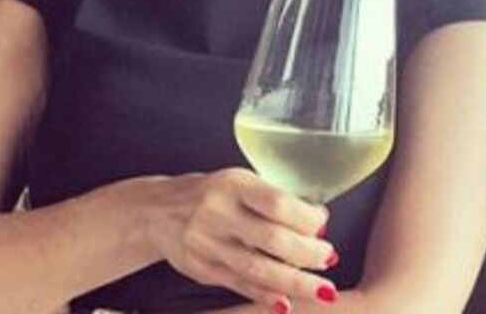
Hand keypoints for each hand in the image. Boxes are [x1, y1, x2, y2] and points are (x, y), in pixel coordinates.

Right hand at [145, 168, 338, 310]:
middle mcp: (217, 212)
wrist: (156, 211)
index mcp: (232, 184)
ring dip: (296, 282)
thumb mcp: (237, 183)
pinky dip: (265, 295)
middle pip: (271, 239)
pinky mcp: (202, 269)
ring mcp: (207, 243)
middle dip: (307, 253)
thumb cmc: (210, 194)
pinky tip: (286, 303)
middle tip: (329, 258)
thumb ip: (271, 200)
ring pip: (258, 269)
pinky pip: (240, 285)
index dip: (306, 218)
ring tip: (324, 290)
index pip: (276, 203)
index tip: (322, 224)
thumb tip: (317, 223)